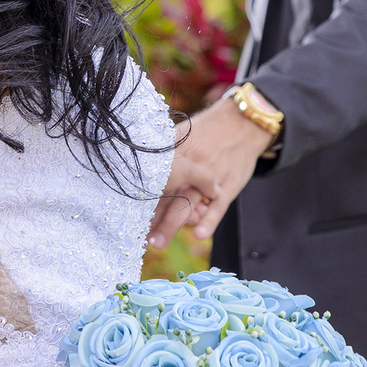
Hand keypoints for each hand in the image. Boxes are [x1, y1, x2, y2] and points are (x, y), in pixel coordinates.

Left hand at [148, 93, 272, 250]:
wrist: (242, 123)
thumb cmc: (208, 131)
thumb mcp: (181, 134)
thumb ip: (160, 151)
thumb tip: (134, 165)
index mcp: (175, 152)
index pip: (152, 179)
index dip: (137, 199)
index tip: (124, 215)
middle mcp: (191, 164)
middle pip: (165, 194)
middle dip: (148, 217)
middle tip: (134, 236)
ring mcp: (211, 175)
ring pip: (187, 203)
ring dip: (171, 225)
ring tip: (156, 243)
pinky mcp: (229, 185)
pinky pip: (218, 206)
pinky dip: (209, 221)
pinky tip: (198, 234)